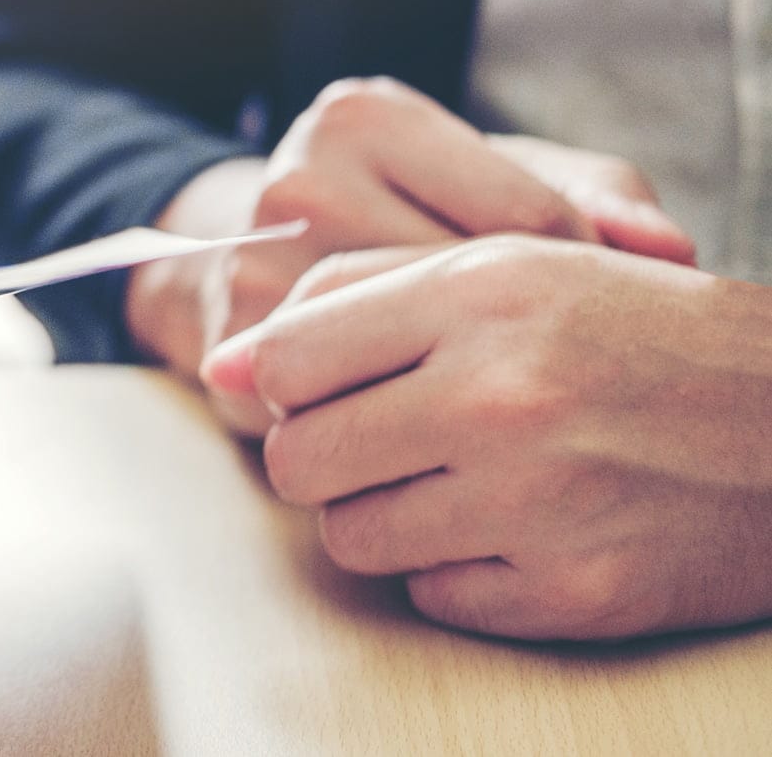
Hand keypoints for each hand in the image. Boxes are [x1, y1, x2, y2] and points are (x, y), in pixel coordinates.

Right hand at [125, 78, 693, 431]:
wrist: (242, 261)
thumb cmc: (400, 216)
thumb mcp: (492, 177)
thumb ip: (594, 196)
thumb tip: (671, 251)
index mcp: (364, 118)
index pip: (524, 217)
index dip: (577, 282)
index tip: (583, 315)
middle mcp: (297, 181)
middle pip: (463, 295)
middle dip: (521, 344)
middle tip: (553, 372)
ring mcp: (253, 268)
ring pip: (406, 364)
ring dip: (459, 396)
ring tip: (495, 402)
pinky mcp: (230, 354)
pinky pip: (349, 414)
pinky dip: (400, 431)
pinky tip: (431, 428)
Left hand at [201, 238, 771, 640]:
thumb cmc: (637, 332)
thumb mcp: (511, 267)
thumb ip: (356, 293)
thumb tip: (226, 360)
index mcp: (479, 297)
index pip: (286, 357)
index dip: (283, 378)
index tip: (317, 385)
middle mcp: (501, 397)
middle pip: (298, 456)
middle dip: (322, 453)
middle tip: (381, 439)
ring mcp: (535, 503)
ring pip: (351, 537)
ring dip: (382, 514)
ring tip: (452, 479)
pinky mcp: (571, 593)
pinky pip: (433, 596)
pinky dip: (456, 570)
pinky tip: (513, 527)